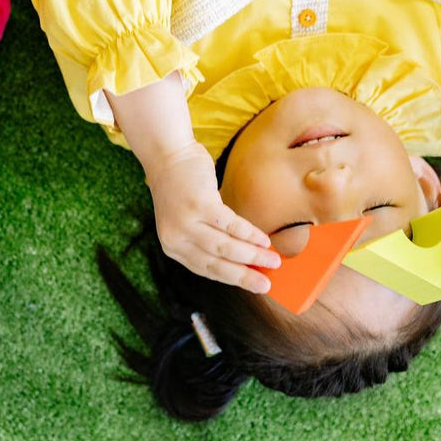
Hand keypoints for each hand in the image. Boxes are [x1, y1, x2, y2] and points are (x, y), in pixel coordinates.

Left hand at [145, 142, 279, 291]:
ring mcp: (186, 221)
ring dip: (253, 256)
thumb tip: (245, 257)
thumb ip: (207, 238)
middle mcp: (176, 237)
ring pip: (225, 247)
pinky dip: (249, 234)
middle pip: (216, 263)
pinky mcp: (199, 204)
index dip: (232, 278)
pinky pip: (230, 225)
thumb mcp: (186, 219)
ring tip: (273, 260)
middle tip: (266, 285)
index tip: (253, 286)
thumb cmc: (182, 187)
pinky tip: (264, 240)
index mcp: (172, 246)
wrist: (167, 154)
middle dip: (245, 276)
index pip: (206, 269)